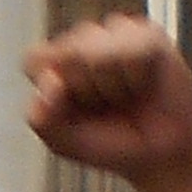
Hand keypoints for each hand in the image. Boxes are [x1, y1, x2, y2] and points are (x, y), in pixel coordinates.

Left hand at [26, 12, 191, 191]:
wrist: (158, 157)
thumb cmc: (111, 144)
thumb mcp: (63, 142)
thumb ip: (42, 118)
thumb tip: (51, 81)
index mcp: (55, 62)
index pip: (34, 60)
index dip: (52, 91)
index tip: (72, 111)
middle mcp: (83, 41)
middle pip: (66, 55)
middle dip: (85, 92)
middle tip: (105, 107)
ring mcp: (115, 33)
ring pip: (95, 53)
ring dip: (111, 87)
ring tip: (125, 96)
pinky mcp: (147, 34)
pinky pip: (130, 52)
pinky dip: (136, 78)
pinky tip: (143, 85)